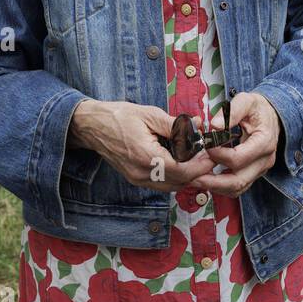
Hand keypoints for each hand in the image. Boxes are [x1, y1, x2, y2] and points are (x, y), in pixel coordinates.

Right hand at [69, 99, 216, 192]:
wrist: (92, 126)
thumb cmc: (119, 116)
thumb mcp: (150, 114)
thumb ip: (176, 125)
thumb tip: (197, 127)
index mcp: (145, 156)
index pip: (181, 171)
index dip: (200, 165)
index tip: (210, 155)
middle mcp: (141, 173)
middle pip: (179, 182)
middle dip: (197, 171)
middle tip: (207, 156)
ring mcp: (137, 179)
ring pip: (171, 187)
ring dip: (187, 176)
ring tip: (195, 158)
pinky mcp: (135, 179)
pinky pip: (161, 184)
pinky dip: (174, 177)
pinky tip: (180, 162)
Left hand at [186, 92, 279, 198]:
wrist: (271, 115)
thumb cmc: (258, 108)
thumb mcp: (246, 101)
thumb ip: (232, 111)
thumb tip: (215, 125)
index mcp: (264, 142)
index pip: (238, 158)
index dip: (217, 154)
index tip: (205, 145)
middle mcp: (265, 160)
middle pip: (238, 181)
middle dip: (213, 181)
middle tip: (193, 176)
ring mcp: (260, 169)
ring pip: (237, 188)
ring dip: (215, 187)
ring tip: (197, 179)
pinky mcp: (254, 173)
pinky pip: (238, 186)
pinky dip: (221, 186)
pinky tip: (207, 178)